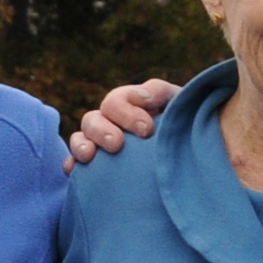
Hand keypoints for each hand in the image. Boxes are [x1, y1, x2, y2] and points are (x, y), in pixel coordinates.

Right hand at [62, 79, 181, 166]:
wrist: (191, 159)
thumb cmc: (184, 126)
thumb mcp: (178, 103)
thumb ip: (159, 92)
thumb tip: (141, 98)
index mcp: (127, 106)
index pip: (115, 102)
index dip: (126, 112)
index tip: (147, 130)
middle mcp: (109, 124)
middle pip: (93, 120)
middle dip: (102, 131)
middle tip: (117, 144)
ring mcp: (99, 147)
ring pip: (80, 140)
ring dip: (81, 145)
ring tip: (89, 156)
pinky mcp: (94, 171)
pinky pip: (74, 165)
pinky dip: (71, 165)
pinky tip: (75, 170)